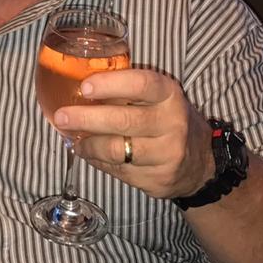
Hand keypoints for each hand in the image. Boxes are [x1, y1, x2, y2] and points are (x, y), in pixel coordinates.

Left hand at [55, 68, 214, 200]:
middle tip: (61, 116)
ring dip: (86, 144)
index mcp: (169, 95)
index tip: (84, 87)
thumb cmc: (166, 119)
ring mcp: (167, 155)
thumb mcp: (157, 97)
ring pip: (115, 150)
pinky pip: (117, 170)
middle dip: (85, 118)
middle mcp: (172, 124)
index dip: (110, 84)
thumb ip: (126, 89)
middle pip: (122, 121)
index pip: (141, 84)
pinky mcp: (158, 180)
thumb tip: (75, 82)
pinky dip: (96, 161)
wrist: (200, 162)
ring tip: (71, 138)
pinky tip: (88, 153)